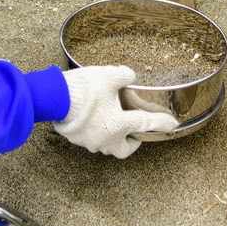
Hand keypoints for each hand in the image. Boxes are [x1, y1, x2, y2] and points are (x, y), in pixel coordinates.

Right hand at [53, 66, 179, 157]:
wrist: (53, 97)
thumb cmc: (83, 89)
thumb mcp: (110, 75)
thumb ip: (125, 75)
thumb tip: (129, 76)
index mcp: (119, 124)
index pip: (146, 124)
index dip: (162, 123)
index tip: (172, 125)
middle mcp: (106, 137)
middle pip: (124, 150)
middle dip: (132, 143)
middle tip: (134, 132)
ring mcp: (89, 141)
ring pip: (106, 146)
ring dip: (112, 138)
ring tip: (113, 123)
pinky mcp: (75, 138)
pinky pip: (90, 140)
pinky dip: (95, 132)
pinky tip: (93, 119)